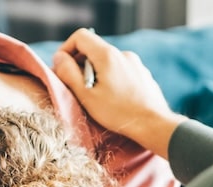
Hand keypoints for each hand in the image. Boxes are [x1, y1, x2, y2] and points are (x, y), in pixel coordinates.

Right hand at [52, 28, 183, 158]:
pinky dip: (111, 79)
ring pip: (108, 62)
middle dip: (80, 65)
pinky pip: (121, 70)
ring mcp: (135, 63)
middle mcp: (123, 54)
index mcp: (107, 55)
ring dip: (96, 74)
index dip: (66, 49)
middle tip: (75, 87)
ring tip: (96, 97)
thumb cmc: (118, 112)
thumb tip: (59, 58)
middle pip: (94, 49)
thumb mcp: (86, 95)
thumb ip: (69, 74)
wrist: (154, 124)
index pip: (80, 37)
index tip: (62, 68)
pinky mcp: (143, 74)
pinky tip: (114, 99)